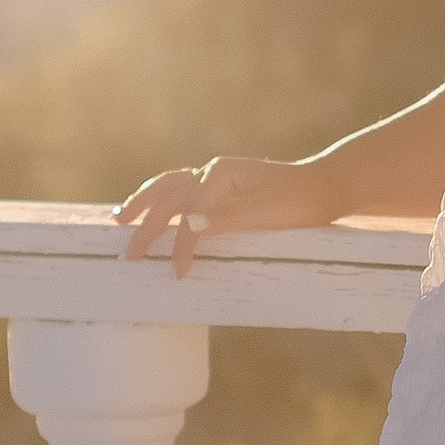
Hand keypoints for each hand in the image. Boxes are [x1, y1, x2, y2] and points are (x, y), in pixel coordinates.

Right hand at [114, 155, 332, 277]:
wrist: (324, 189)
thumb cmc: (299, 203)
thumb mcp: (265, 214)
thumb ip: (226, 218)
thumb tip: (188, 224)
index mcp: (221, 175)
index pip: (189, 214)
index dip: (179, 245)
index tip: (176, 273)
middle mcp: (214, 171)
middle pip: (169, 197)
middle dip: (146, 227)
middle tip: (128, 255)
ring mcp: (217, 177)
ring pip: (170, 187)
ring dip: (144, 202)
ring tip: (120, 219)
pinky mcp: (222, 186)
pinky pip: (182, 190)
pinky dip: (162, 199)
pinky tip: (153, 209)